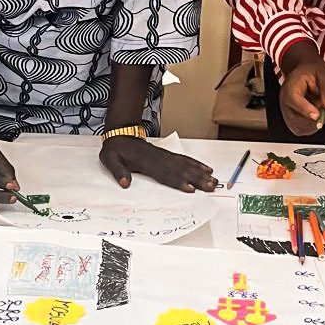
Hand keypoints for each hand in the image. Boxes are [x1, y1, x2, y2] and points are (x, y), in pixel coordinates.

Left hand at [100, 137, 217, 192]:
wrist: (119, 134)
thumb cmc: (115, 149)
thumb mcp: (110, 160)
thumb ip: (118, 171)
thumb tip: (124, 183)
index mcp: (146, 162)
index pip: (165, 174)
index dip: (178, 182)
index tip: (190, 189)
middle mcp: (159, 159)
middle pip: (181, 170)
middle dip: (197, 179)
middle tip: (210, 187)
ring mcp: (165, 156)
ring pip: (185, 165)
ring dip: (200, 173)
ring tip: (213, 180)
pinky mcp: (167, 155)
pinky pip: (184, 159)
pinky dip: (196, 164)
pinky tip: (206, 168)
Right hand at [278, 42, 324, 135]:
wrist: (304, 70)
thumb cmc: (313, 71)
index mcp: (291, 86)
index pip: (293, 100)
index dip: (305, 109)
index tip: (317, 115)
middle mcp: (285, 101)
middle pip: (294, 118)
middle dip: (314, 120)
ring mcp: (286, 111)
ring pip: (298, 127)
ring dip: (313, 125)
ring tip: (322, 112)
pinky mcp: (291, 119)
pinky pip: (300, 130)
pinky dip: (311, 128)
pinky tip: (318, 118)